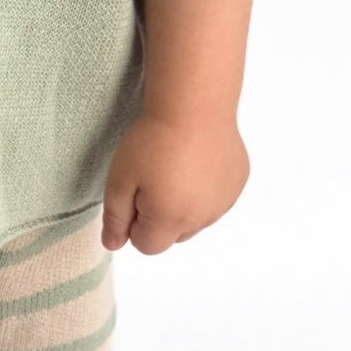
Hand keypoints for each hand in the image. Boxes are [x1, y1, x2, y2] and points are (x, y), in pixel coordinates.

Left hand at [100, 112, 249, 254]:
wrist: (194, 104)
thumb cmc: (151, 141)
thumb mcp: (120, 179)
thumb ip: (116, 217)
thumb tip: (113, 245)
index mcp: (171, 221)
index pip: (147, 246)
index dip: (133, 224)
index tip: (133, 194)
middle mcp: (203, 219)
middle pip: (173, 236)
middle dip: (159, 218)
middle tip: (153, 179)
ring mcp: (224, 202)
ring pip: (196, 220)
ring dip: (183, 206)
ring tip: (175, 168)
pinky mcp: (237, 183)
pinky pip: (216, 200)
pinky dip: (204, 190)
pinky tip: (196, 161)